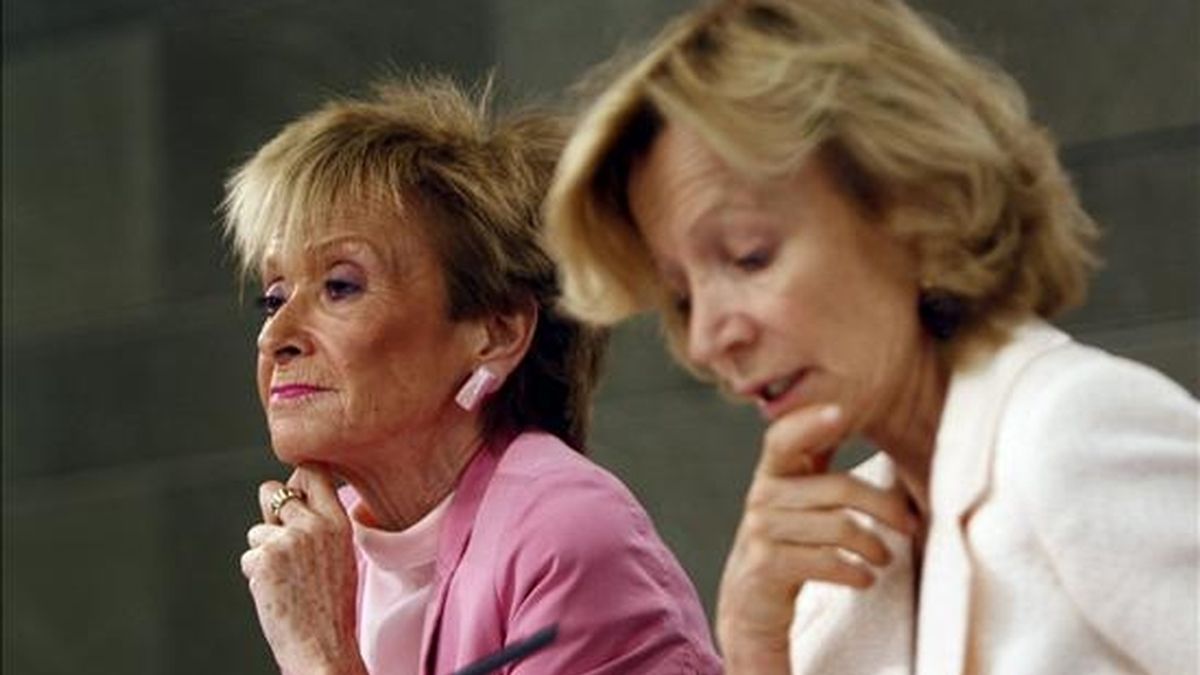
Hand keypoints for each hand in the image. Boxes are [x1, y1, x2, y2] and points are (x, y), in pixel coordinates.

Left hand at [240, 464, 365, 674]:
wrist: (323, 646)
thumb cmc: (330, 608)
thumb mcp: (340, 556)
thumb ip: (319, 526)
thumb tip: (287, 496)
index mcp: (338, 522)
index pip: (313, 472)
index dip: (296, 477)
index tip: (293, 488)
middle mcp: (315, 524)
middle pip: (274, 491)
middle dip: (267, 510)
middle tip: (277, 539)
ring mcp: (289, 539)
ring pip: (256, 532)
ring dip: (262, 554)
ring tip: (286, 581)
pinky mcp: (266, 558)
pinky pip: (248, 558)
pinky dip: (256, 576)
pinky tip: (275, 593)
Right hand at [716, 405, 917, 673]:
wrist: (750, 600)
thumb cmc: (790, 543)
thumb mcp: (798, 502)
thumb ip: (820, 470)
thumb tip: (864, 426)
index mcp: (772, 473)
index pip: (784, 437)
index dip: (809, 422)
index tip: (840, 410)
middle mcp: (762, 496)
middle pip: (839, 489)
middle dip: (885, 507)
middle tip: (910, 525)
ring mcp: (761, 530)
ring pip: (839, 527)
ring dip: (873, 546)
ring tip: (884, 557)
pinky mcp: (767, 564)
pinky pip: (827, 561)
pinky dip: (855, 572)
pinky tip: (865, 578)